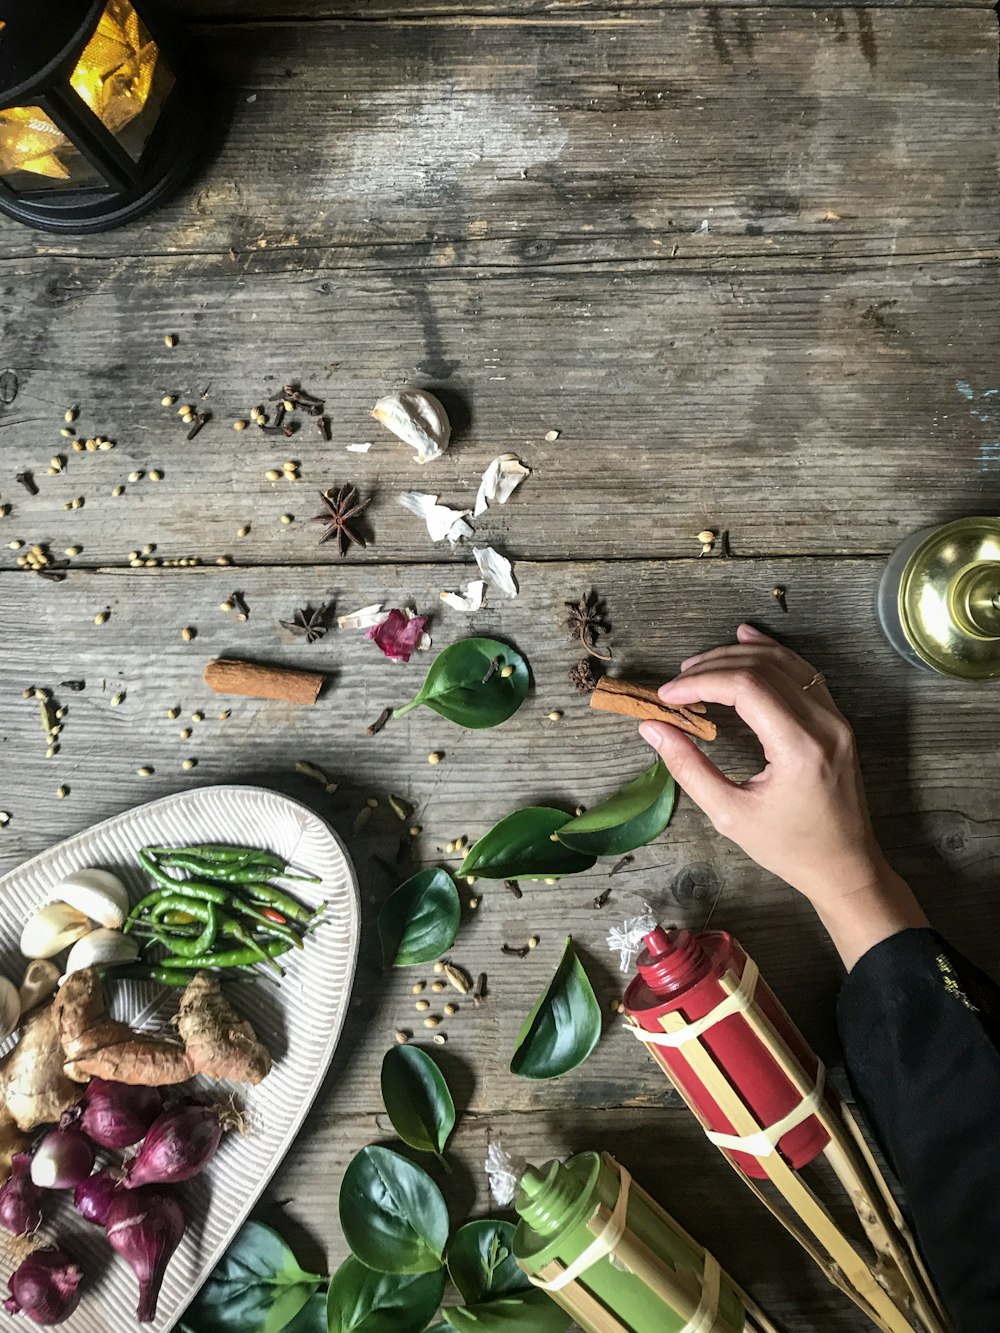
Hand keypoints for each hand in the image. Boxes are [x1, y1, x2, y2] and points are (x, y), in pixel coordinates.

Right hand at [639, 623, 926, 968]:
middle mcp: (824, 723)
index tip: (668, 695)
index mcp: (799, 748)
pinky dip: (771, 654)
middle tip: (678, 681)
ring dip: (739, 655)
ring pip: (785, 661)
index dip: (701, 681)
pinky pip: (803, 672)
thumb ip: (687, 767)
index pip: (746, 686)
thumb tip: (652, 727)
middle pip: (763, 667)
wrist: (845, 866)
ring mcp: (835, 718)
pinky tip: (746, 642)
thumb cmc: (788, 848)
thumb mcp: (730, 815)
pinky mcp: (836, 720)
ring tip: (699, 664)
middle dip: (714, 666)